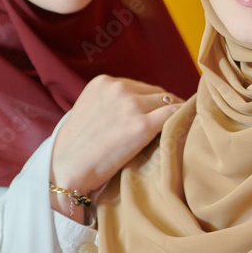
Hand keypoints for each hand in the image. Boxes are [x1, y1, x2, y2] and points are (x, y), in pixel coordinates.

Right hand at [49, 75, 183, 219]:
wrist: (65, 169)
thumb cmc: (75, 147)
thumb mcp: (88, 109)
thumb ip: (110, 102)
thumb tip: (137, 106)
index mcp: (104, 83)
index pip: (139, 87)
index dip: (150, 102)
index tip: (156, 114)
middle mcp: (118, 88)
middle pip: (156, 93)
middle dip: (162, 107)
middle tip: (170, 123)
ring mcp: (131, 105)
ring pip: (167, 102)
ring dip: (173, 113)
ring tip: (178, 127)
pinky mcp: (142, 126)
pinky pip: (173, 114)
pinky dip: (182, 117)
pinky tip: (186, 125)